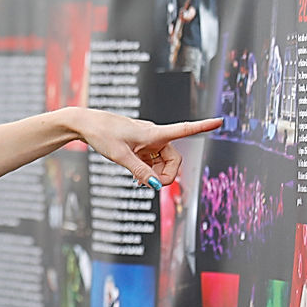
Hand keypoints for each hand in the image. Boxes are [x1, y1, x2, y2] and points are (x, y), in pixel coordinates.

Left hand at [76, 110, 221, 187]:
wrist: (86, 125)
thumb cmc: (102, 134)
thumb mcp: (121, 156)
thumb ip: (140, 171)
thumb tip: (156, 185)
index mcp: (153, 133)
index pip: (184, 129)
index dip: (203, 127)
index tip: (220, 121)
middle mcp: (154, 135)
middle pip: (173, 159)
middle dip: (166, 175)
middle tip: (148, 185)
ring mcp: (147, 141)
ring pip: (162, 162)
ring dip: (155, 175)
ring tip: (137, 181)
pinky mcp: (139, 145)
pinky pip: (152, 161)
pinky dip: (148, 171)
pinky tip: (137, 178)